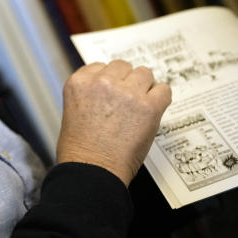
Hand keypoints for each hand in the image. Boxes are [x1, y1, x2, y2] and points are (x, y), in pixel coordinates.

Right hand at [56, 60, 170, 185]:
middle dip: (126, 81)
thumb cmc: (80, 150)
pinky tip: (153, 111)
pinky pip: (163, 90)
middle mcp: (102, 82)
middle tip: (127, 101)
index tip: (112, 92)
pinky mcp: (148, 106)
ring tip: (139, 107)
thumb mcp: (73, 110)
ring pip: (144, 73)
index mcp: (80, 82)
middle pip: (123, 66)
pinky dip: (160, 99)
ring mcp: (126, 92)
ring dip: (143, 88)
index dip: (108, 81)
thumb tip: (111, 88)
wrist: (92, 170)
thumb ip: (90, 93)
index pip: (100, 66)